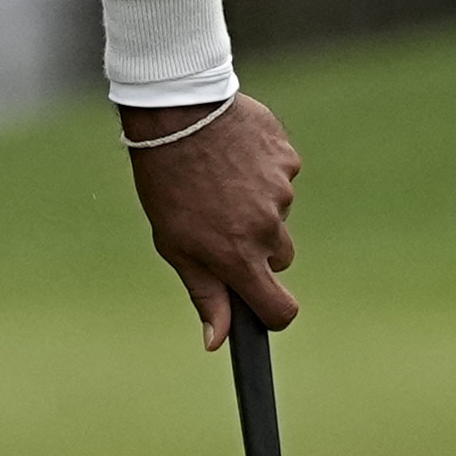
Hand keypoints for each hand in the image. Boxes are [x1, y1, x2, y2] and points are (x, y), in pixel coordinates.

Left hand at [123, 93, 300, 345]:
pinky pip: (282, 177)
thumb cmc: (167, 183)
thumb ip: (204, 294)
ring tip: (220, 180)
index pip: (279, 309)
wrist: (177, 113)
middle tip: (222, 222)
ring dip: (257, 204)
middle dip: (259, 248)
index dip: (273, 314)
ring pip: (279, 213)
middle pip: (280, 257)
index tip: (263, 305)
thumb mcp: (174, 245)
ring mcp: (282, 191)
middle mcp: (266, 228)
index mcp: (238, 256)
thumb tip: (217, 341)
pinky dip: (264, 171)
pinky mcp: (288, 159)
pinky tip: (234, 156)